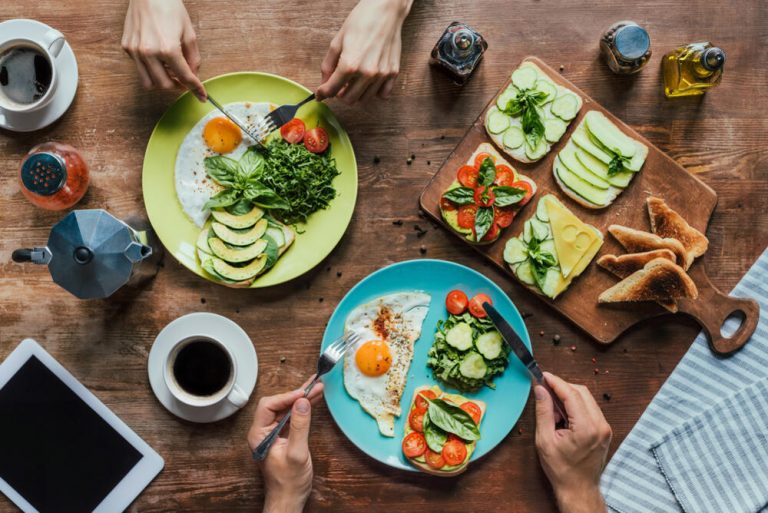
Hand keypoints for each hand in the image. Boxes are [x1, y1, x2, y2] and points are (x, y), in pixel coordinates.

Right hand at [121, 0, 205, 100]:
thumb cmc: (169, 8)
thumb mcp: (188, 32)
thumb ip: (193, 57)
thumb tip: (194, 74)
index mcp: (168, 48)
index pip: (184, 77)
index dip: (195, 89)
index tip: (201, 96)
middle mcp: (149, 52)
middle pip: (164, 85)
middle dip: (177, 86)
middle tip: (184, 81)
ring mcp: (135, 51)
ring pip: (149, 82)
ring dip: (162, 81)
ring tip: (170, 71)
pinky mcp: (127, 47)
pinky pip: (139, 68)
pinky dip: (151, 70)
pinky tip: (158, 59)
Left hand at [247, 378, 324, 512]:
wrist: (289, 499)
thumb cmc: (289, 482)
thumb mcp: (296, 453)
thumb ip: (299, 426)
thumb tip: (302, 402)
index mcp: (259, 434)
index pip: (269, 405)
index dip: (286, 397)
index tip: (303, 394)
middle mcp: (263, 432)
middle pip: (278, 404)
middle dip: (297, 394)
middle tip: (315, 383)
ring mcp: (273, 434)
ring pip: (286, 409)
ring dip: (302, 399)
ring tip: (318, 387)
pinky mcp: (283, 436)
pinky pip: (292, 417)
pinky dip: (303, 408)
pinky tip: (314, 400)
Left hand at [316, 0, 412, 102]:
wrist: (386, 11)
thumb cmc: (361, 21)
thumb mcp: (337, 41)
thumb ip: (328, 65)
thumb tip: (324, 83)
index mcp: (350, 64)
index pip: (332, 90)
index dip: (323, 93)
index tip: (321, 94)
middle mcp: (367, 73)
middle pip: (349, 99)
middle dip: (340, 94)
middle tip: (338, 85)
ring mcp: (382, 74)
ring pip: (364, 99)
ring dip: (356, 94)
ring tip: (353, 81)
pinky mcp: (393, 73)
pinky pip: (382, 95)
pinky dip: (373, 92)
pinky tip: (369, 81)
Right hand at [534, 372, 610, 512]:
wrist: (579, 488)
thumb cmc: (561, 469)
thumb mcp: (544, 440)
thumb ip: (543, 412)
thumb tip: (540, 390)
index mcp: (585, 428)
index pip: (571, 394)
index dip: (556, 381)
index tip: (543, 375)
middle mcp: (600, 425)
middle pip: (581, 392)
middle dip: (562, 387)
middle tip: (545, 391)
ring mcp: (605, 428)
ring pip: (587, 398)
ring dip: (569, 396)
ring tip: (554, 410)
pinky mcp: (605, 430)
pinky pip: (590, 408)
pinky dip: (576, 406)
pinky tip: (564, 416)